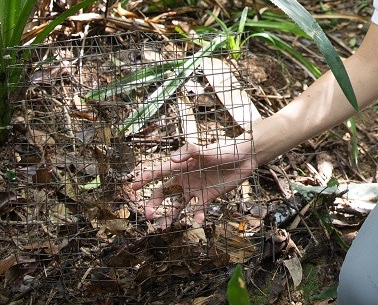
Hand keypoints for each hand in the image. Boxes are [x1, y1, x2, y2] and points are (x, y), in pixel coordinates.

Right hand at [128, 138, 256, 226]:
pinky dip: (197, 215)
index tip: (132, 187)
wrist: (245, 157)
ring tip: (162, 227)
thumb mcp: (206, 149)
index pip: (159, 172)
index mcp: (181, 166)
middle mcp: (185, 179)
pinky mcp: (208, 196)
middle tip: (147, 215)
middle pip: (164, 193)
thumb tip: (171, 160)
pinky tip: (197, 219)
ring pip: (177, 205)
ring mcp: (196, 189)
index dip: (145, 179)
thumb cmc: (224, 149)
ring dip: (170, 216)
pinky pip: (199, 209)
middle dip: (153, 204)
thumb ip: (189, 152)